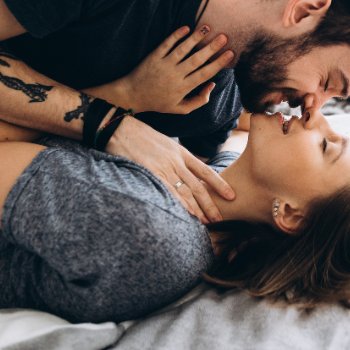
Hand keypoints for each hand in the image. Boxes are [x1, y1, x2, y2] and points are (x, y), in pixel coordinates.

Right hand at [106, 115, 234, 223]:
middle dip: (210, 203)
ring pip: (186, 191)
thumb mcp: (164, 143)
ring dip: (198, 208)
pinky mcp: (151, 172)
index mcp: (181, 152)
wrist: (119, 128)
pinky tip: (189, 213)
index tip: (231, 195)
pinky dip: (180, 203)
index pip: (205, 171)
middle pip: (198, 185)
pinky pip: (169, 191)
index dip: (219, 184)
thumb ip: (175, 157)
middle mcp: (176, 160)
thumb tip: (182, 171)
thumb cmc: (139, 136)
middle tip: (220, 218)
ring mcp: (164, 167)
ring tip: (207, 221)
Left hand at [115, 26, 233, 113]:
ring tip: (207, 27)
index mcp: (183, 88)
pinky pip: (166, 45)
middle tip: (224, 37)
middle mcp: (175, 75)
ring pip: (182, 50)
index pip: (205, 74)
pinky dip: (175, 36)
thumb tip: (212, 84)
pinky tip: (186, 27)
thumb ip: (199, 100)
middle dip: (211, 48)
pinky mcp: (154, 57)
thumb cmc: (159, 102)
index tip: (231, 53)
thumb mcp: (180, 108)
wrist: (132, 96)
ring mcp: (164, 65)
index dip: (219, 63)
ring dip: (196, 38)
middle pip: (196, 60)